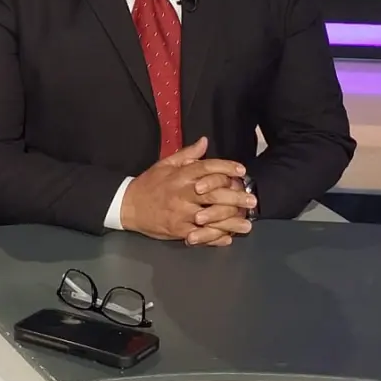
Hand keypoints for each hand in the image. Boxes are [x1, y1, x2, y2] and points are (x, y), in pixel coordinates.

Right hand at [120, 137, 245, 240]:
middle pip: (213, 194)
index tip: (242, 171)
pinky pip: (200, 236)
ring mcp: (181, 214)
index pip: (207, 168)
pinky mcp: (178, 231)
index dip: (226, 168)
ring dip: (230, 222)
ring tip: (246, 225)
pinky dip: (215, 238)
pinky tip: (228, 238)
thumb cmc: (150, 183)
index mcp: (181, 175)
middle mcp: (183, 193)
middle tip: (251, 200)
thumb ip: (187, 154)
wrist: (128, 205)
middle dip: (235, 197)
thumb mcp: (166, 163)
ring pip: (210, 218)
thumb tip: (204, 141)